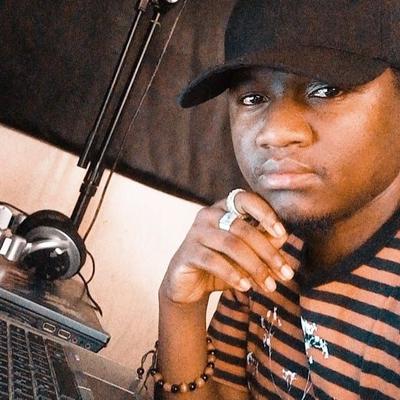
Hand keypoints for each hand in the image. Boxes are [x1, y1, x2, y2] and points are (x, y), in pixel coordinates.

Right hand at [160, 191, 293, 303]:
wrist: (190, 284)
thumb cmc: (223, 263)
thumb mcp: (247, 253)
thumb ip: (264, 243)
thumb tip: (284, 237)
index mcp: (224, 208)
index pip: (245, 199)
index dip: (265, 213)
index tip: (282, 234)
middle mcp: (209, 215)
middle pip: (243, 229)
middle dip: (268, 252)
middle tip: (286, 274)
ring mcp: (196, 233)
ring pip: (231, 245)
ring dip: (255, 267)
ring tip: (269, 286)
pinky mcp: (188, 253)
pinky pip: (213, 261)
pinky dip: (233, 274)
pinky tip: (246, 286)